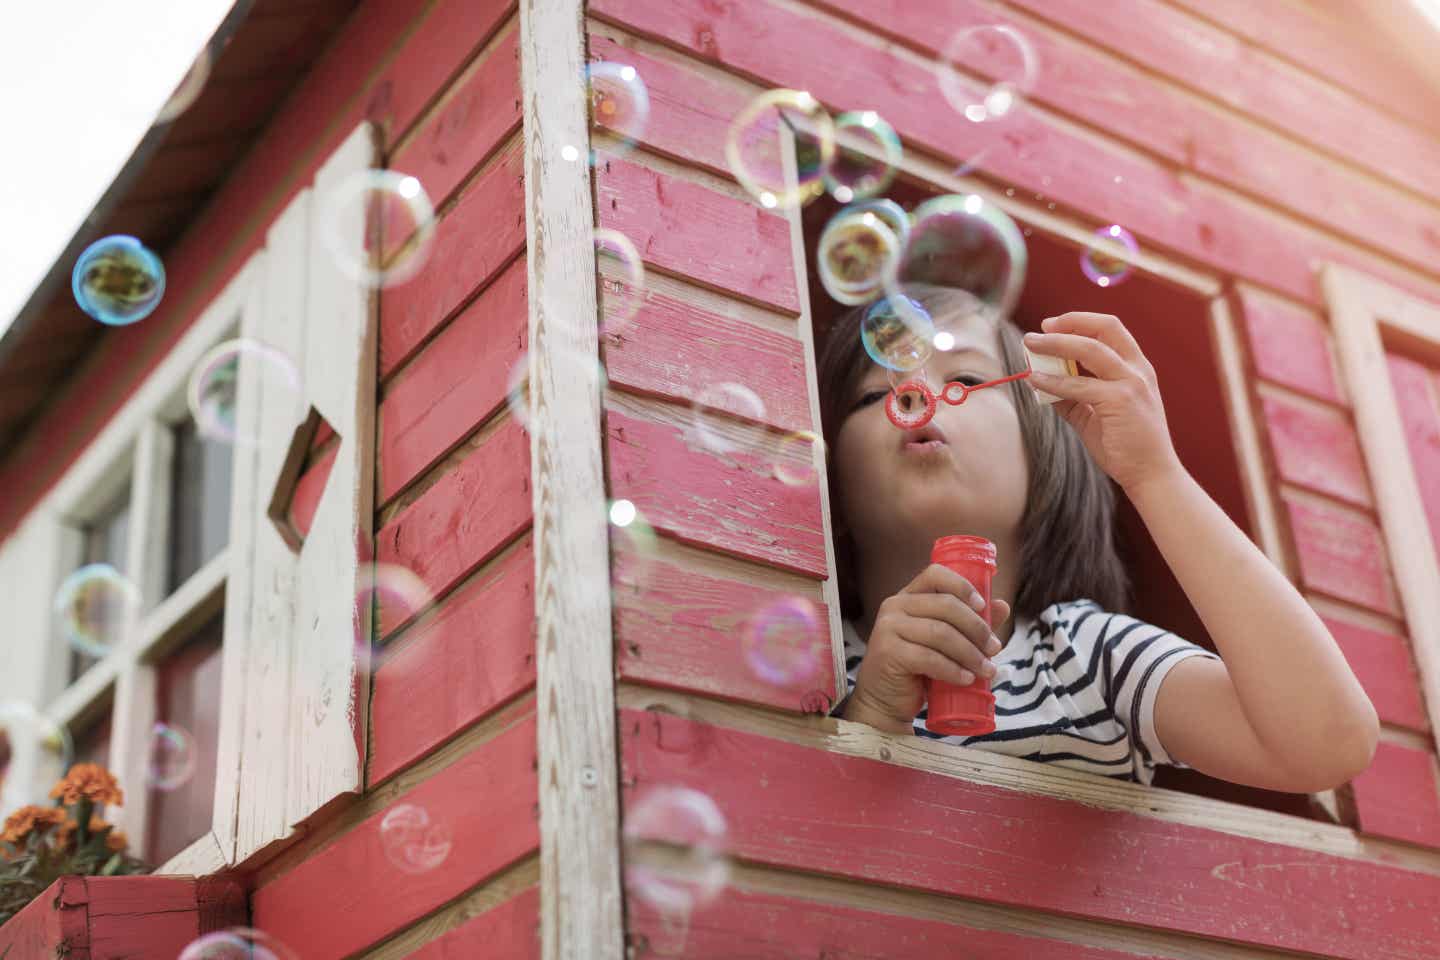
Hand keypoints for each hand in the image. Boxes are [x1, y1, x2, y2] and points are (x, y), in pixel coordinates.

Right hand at [847, 563, 1011, 733]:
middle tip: (994, 648)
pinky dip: (953, 670)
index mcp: (908, 596)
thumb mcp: (945, 643)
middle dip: (976, 628)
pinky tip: (966, 679)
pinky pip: (929, 658)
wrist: (886, 701)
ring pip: (940, 633)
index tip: (983, 606)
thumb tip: (1003, 606)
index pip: (936, 574)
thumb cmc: (917, 669)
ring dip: (970, 653)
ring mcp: (888, 628)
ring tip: (986, 670)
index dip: (962, 586)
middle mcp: (895, 606)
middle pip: (945, 605)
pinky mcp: (888, 653)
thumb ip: (970, 624)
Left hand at [1023, 312, 1183, 493]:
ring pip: (1089, 350)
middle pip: (1103, 329)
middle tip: (1039, 329)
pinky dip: (1053, 380)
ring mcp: (1131, 383)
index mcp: (1136, 368)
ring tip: (1030, 345)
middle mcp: (1137, 370)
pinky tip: (1035, 379)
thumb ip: (1072, 397)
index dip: (1080, 321)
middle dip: (1069, 323)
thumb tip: (1041, 381)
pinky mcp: (1120, 401)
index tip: (1052, 325)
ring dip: (1055, 344)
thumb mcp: (1095, 414)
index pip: (1111, 329)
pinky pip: (1078, 384)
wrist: (1151, 475)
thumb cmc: (1125, 445)